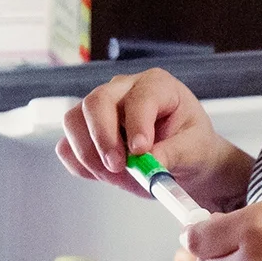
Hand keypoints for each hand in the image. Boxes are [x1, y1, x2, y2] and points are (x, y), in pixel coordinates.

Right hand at [56, 68, 252, 212]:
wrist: (184, 159)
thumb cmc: (192, 146)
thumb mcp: (195, 150)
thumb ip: (174, 154)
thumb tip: (150, 162)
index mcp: (157, 85)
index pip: (139, 97)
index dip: (137, 124)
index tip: (141, 151)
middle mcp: (124, 89)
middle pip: (96, 101)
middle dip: (103, 137)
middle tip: (117, 166)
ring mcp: (101, 109)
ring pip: (74, 121)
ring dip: (88, 153)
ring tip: (116, 175)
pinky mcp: (86, 132)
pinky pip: (66, 146)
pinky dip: (80, 164)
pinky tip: (104, 175)